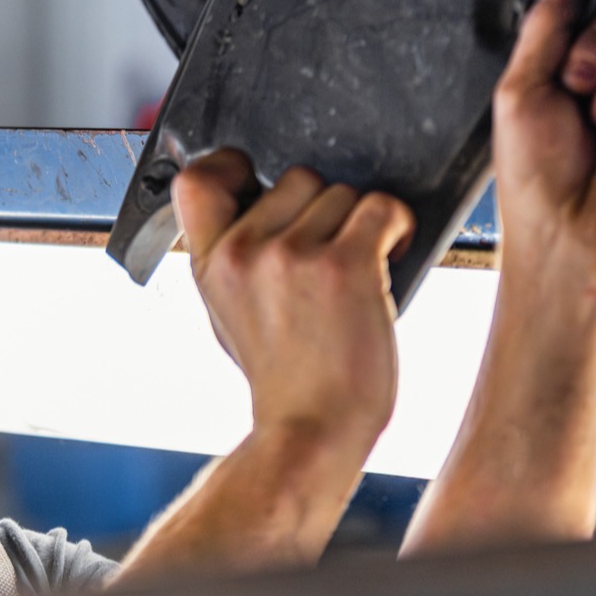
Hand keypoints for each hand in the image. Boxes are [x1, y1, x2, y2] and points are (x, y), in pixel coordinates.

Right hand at [171, 150, 415, 444]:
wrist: (312, 429)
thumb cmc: (283, 380)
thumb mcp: (227, 316)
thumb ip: (233, 259)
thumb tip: (251, 206)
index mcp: (211, 264)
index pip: (199, 180)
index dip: (231, 166)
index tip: (257, 181)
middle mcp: (246, 252)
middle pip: (297, 177)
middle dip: (321, 208)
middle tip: (328, 253)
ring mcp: (293, 255)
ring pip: (343, 192)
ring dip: (359, 223)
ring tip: (357, 269)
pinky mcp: (345, 264)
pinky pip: (381, 207)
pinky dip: (396, 224)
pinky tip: (390, 252)